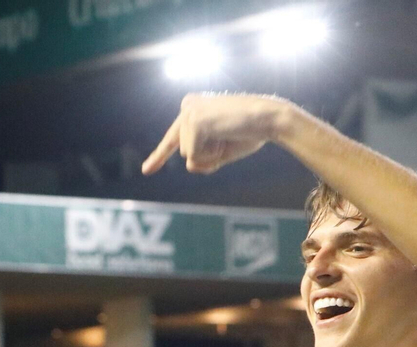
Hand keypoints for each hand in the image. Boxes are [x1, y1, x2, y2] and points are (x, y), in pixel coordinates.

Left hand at [143, 93, 292, 175]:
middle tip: (229, 138)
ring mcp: (189, 112)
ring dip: (210, 155)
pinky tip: (225, 135)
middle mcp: (187, 106)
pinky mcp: (193, 122)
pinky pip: (193, 155)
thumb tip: (189, 163)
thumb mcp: (221, 149)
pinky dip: (211, 154)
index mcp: (193, 108)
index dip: (159, 156)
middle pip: (183, 152)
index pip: (172, 138)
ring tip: (229, 134)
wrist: (270, 120)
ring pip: (187, 155)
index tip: (146, 171)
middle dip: (206, 157)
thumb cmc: (251, 132)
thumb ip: (202, 157)